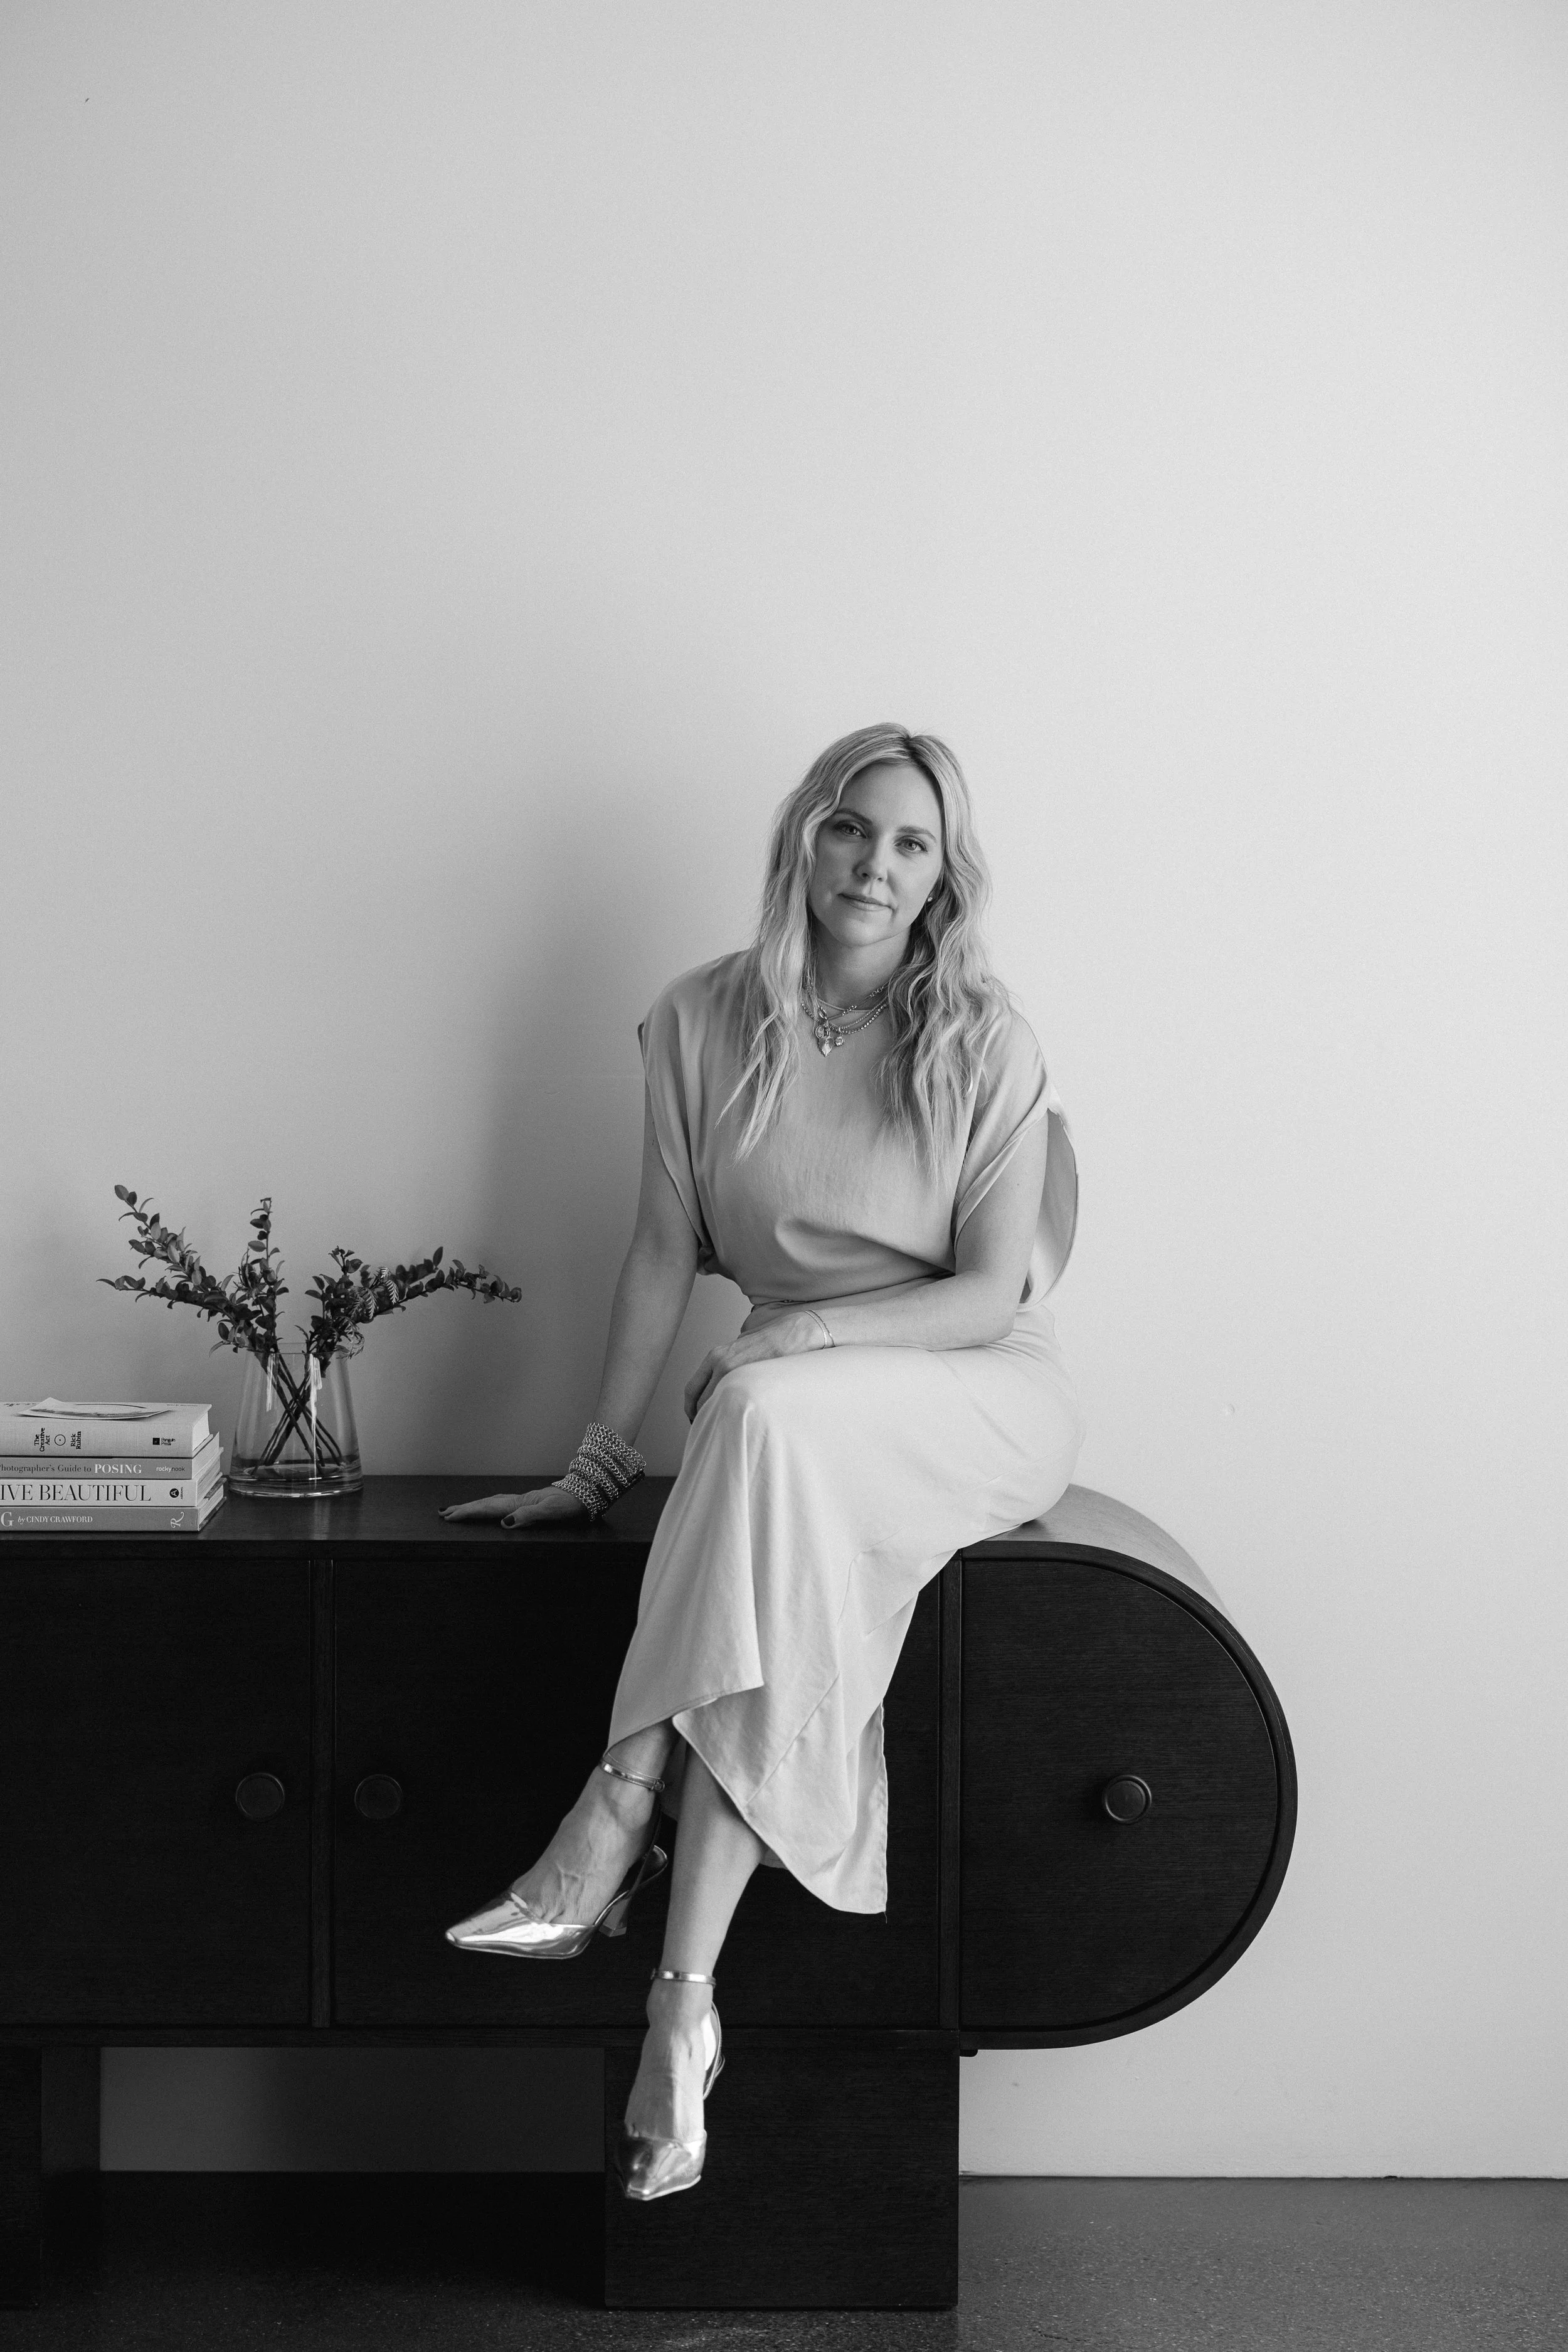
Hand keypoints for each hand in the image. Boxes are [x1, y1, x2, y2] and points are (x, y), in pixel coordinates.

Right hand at [438, 1485, 587, 1528]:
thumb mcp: (553, 1512)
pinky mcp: (529, 1503)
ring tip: (458, 1510)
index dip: (468, 1513)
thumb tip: (505, 1523)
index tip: (450, 1516)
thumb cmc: (573, 1504)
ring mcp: (524, 1500)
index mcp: (521, 1503)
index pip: (489, 1509)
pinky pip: (502, 1504)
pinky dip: (488, 1506)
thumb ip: (530, 1516)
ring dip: (474, 1507)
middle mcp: (519, 1500)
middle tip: (444, 1513)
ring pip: (492, 1503)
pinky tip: (488, 1509)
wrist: (589, 1492)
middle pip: (486, 1504)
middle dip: (465, 1509)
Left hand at [683, 1307, 830, 1421]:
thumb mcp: (739, 1347)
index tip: (694, 1417)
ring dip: (715, 1418)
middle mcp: (719, 1362)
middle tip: (708, 1428)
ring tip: (722, 1428)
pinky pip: (733, 1404)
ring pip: (714, 1404)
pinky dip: (730, 1415)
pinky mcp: (750, 1379)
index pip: (692, 1388)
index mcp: (715, 1356)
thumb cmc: (770, 1340)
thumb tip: (720, 1384)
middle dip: (700, 1417)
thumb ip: (727, 1364)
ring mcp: (734, 1371)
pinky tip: (737, 1420)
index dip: (690, 1407)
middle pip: (699, 1400)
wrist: (792, 1333)